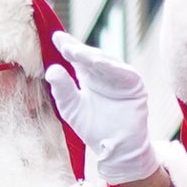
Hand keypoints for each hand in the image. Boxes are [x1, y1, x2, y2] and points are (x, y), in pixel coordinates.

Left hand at [44, 29, 159, 184]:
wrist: (116, 149)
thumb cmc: (93, 129)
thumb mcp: (71, 108)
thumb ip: (61, 90)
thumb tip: (51, 69)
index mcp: (89, 77)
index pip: (77, 59)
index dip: (67, 47)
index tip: (55, 37)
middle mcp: (105, 74)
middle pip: (90, 57)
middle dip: (78, 50)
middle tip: (64, 45)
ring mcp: (121, 78)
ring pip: (106, 62)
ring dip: (92, 56)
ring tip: (76, 52)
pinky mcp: (135, 86)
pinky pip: (124, 73)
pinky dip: (112, 67)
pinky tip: (98, 62)